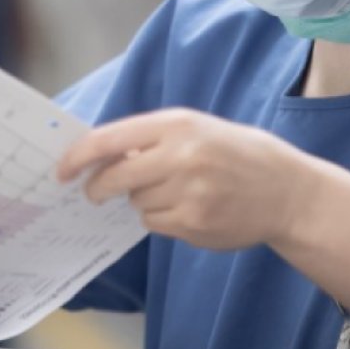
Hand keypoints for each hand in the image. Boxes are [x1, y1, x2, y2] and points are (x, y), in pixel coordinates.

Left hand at [56, 108, 318, 250]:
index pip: (109, 139)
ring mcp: (188, 193)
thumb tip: (101, 156)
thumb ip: (153, 138)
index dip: (78, 157)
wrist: (288, 191)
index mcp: (178, 125)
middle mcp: (181, 157)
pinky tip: (190, 208)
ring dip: (143, 201)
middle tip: (94, 194)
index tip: (62, 170)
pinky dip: (162, 218)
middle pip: (115, 178)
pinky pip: (155, 223)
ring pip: (136, 203)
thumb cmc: (239, 154)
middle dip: (97, 189)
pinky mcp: (194, 224)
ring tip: (178, 191)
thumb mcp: (199, 129)